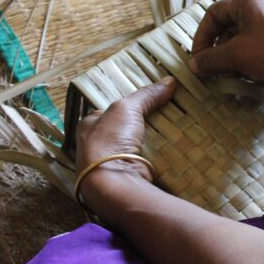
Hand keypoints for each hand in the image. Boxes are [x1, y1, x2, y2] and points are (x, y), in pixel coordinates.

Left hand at [75, 78, 175, 199]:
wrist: (113, 182)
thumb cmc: (110, 140)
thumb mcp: (127, 108)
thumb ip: (146, 95)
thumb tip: (170, 81)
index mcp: (89, 126)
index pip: (110, 110)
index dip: (129, 104)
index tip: (150, 99)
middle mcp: (96, 144)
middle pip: (124, 128)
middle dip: (143, 122)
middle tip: (166, 112)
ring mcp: (110, 163)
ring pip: (135, 144)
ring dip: (152, 139)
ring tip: (174, 128)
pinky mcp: (126, 176)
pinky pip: (144, 160)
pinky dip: (157, 155)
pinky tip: (171, 148)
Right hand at [188, 0, 263, 87]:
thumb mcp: (236, 55)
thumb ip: (211, 59)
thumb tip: (195, 65)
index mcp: (248, 0)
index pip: (213, 13)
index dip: (202, 37)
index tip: (199, 58)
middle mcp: (262, 5)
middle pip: (229, 27)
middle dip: (219, 51)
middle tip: (214, 71)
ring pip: (244, 38)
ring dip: (234, 58)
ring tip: (233, 76)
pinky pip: (260, 45)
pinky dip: (251, 59)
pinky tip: (251, 75)